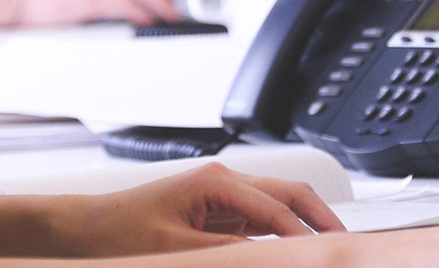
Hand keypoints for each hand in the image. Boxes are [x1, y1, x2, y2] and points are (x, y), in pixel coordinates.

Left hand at [53, 162, 346, 254]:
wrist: (87, 228)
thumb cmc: (121, 232)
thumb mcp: (176, 250)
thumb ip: (226, 251)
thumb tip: (269, 254)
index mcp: (216, 182)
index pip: (278, 210)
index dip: (308, 236)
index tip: (331, 256)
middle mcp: (224, 181)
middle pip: (289, 193)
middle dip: (322, 217)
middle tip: (351, 245)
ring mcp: (222, 194)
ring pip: (280, 203)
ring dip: (306, 224)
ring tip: (332, 249)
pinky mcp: (217, 211)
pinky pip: (262, 220)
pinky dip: (284, 234)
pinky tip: (297, 252)